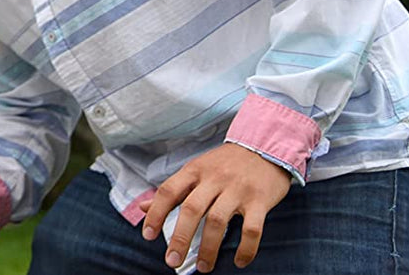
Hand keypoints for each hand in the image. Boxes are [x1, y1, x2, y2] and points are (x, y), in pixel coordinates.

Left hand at [139, 143, 291, 270]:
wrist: (265, 147)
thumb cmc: (225, 163)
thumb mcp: (195, 169)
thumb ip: (173, 190)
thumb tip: (143, 207)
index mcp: (194, 170)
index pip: (169, 191)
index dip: (156, 213)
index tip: (148, 236)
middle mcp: (214, 179)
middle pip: (191, 209)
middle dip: (180, 238)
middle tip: (172, 260)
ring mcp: (237, 190)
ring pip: (218, 221)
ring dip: (209, 248)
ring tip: (204, 267)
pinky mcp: (260, 200)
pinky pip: (252, 229)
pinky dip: (245, 249)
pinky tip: (239, 261)